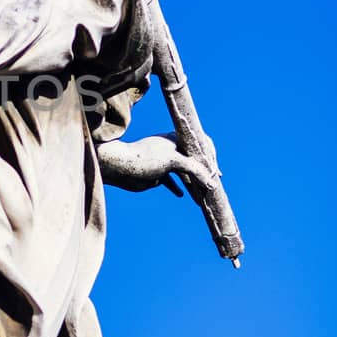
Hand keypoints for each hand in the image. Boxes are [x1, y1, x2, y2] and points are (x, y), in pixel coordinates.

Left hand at [97, 133, 215, 196]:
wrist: (120, 168)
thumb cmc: (146, 159)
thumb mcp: (173, 161)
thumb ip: (194, 170)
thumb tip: (212, 184)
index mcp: (177, 140)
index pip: (200, 146)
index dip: (210, 158)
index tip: (217, 173)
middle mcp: (172, 150)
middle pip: (194, 162)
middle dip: (203, 174)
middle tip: (213, 186)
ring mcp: (165, 163)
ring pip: (184, 174)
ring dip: (193, 184)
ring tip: (202, 196)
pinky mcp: (157, 175)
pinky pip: (172, 182)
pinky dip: (177, 188)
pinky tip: (182, 195)